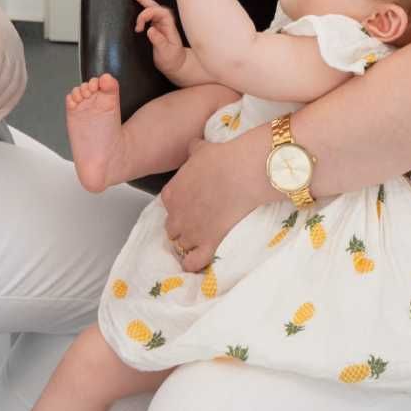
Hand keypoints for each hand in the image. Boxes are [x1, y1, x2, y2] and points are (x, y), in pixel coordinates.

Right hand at [130, 0, 189, 77]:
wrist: (177, 66)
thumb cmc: (172, 60)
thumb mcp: (165, 52)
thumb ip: (158, 41)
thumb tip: (150, 30)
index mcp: (169, 26)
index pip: (159, 12)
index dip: (147, 15)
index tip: (139, 28)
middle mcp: (166, 23)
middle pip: (156, 7)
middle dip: (145, 0)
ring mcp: (162, 25)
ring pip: (153, 9)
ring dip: (144, 2)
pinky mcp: (158, 29)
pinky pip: (151, 15)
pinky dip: (145, 10)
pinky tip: (141, 6)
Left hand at [159, 129, 271, 272]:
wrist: (242, 172)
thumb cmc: (222, 158)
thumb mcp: (201, 149)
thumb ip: (193, 151)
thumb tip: (194, 146)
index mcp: (171, 194)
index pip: (168, 206)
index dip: (181, 206)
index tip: (192, 204)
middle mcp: (177, 216)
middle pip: (172, 229)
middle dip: (183, 227)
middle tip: (199, 221)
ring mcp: (191, 232)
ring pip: (182, 245)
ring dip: (190, 244)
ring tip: (204, 239)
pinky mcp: (208, 244)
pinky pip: (193, 263)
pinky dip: (194, 263)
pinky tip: (200, 259)